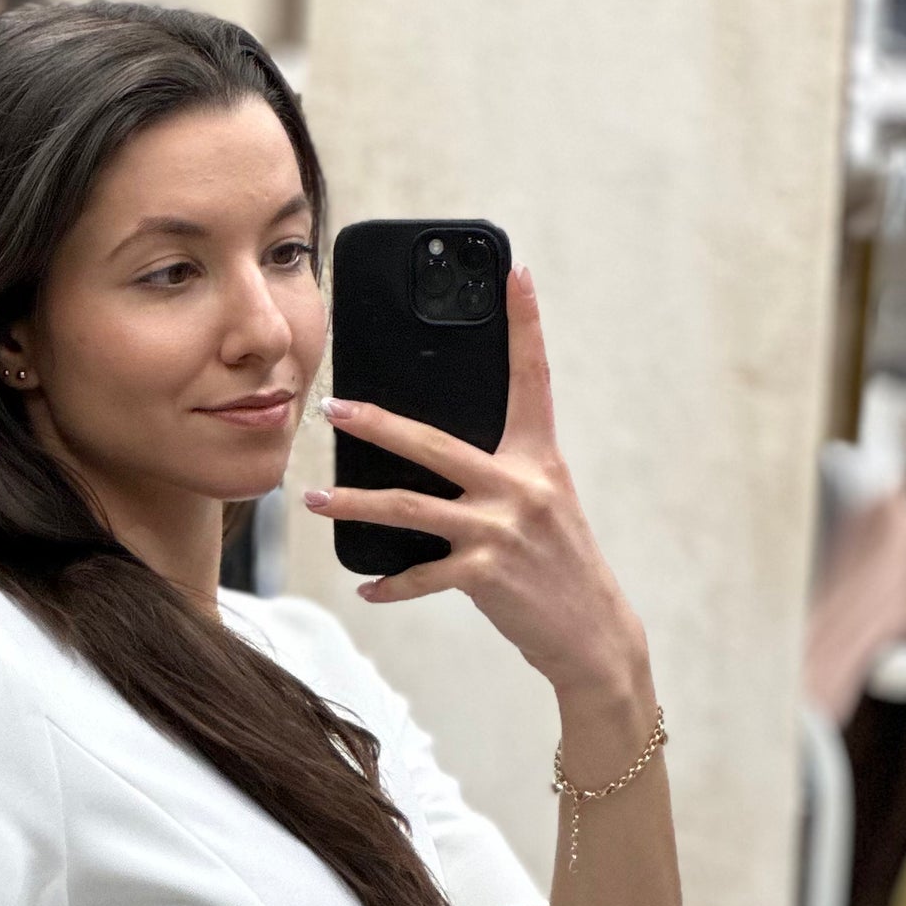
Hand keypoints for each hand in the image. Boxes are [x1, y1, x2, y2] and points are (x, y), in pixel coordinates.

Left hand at [304, 266, 649, 715]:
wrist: (592, 634)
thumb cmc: (559, 566)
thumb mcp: (544, 505)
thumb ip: (501, 475)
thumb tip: (438, 459)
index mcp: (539, 458)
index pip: (532, 377)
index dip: (525, 323)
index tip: (515, 272)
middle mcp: (520, 485)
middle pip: (433, 443)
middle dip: (376, 423)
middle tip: (333, 406)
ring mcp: (501, 530)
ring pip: (409, 507)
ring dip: (353, 503)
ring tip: (312, 500)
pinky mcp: (486, 575)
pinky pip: (421, 576)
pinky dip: (390, 586)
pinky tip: (365, 588)